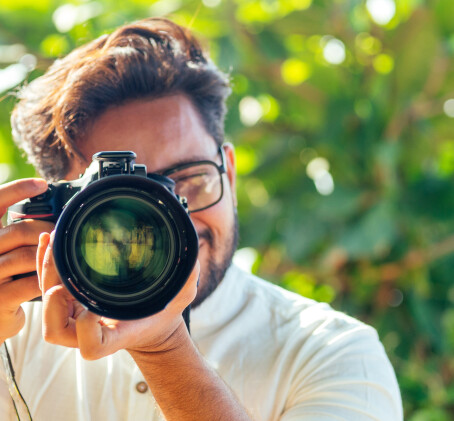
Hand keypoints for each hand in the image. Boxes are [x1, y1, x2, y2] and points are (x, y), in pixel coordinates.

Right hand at [0, 178, 52, 341]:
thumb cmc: (1, 283)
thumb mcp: (3, 253)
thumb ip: (14, 234)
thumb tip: (47, 213)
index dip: (16, 191)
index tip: (42, 184)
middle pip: (17, 231)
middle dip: (47, 231)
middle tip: (63, 234)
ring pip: (25, 257)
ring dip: (50, 257)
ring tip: (64, 257)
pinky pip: (29, 284)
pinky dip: (47, 279)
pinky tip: (56, 279)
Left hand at [38, 231, 199, 358]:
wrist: (149, 322)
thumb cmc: (162, 312)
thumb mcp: (179, 298)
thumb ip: (186, 282)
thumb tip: (190, 261)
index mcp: (116, 336)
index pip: (91, 347)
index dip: (86, 331)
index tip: (93, 310)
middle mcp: (90, 332)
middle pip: (56, 325)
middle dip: (54, 296)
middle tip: (61, 264)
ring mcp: (77, 317)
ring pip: (47, 306)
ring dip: (45, 275)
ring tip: (53, 244)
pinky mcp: (72, 301)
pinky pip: (49, 289)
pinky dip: (44, 266)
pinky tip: (49, 241)